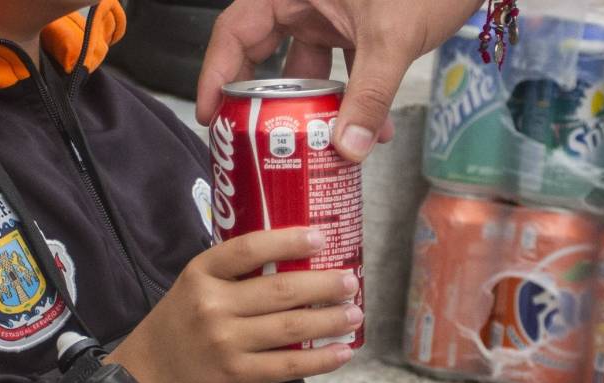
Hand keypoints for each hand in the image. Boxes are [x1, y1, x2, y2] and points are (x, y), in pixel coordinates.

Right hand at [106, 227, 360, 382]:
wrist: (145, 381)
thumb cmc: (177, 328)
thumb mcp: (192, 288)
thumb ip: (231, 276)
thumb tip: (291, 260)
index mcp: (201, 274)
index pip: (249, 249)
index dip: (289, 241)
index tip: (321, 237)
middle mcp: (213, 305)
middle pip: (281, 289)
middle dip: (324, 284)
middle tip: (350, 282)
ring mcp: (226, 341)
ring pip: (292, 327)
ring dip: (330, 319)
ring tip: (354, 314)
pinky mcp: (238, 374)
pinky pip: (289, 364)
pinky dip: (321, 359)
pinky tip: (342, 352)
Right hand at [196, 0, 483, 160]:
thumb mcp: (391, 38)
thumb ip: (369, 97)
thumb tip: (348, 148)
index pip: (235, 31)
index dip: (217, 74)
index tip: (212, 114)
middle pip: (266, 53)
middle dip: (268, 102)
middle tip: (258, 139)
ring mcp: (333, 11)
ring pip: (309, 67)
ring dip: (319, 108)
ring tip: (321, 145)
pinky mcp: (361, 24)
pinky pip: (343, 67)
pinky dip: (354, 98)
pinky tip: (373, 130)